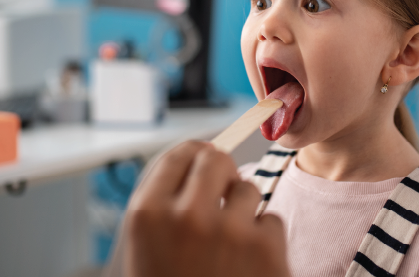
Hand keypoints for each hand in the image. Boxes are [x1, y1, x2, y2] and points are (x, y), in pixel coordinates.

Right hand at [123, 141, 289, 276]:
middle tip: (222, 193)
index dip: (195, 157)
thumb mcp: (148, 249)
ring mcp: (229, 231)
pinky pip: (271, 219)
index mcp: (147, 215)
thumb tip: (199, 156)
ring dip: (244, 210)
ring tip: (231, 247)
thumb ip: (166, 203)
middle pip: (215, 159)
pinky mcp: (266, 248)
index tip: (203, 163)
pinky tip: (249, 266)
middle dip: (221, 173)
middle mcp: (186, 216)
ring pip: (248, 189)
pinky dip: (265, 240)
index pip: (179, 154)